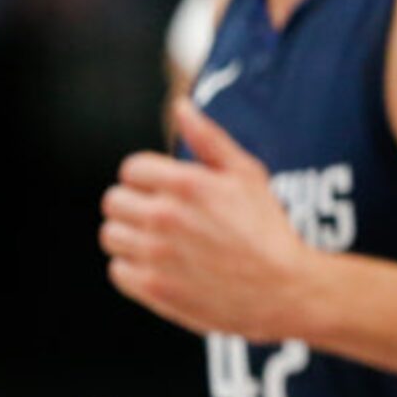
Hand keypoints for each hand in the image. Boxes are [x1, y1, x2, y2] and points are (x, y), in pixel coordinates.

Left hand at [101, 101, 311, 339]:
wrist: (285, 290)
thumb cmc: (269, 229)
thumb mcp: (248, 175)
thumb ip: (209, 139)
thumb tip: (181, 106)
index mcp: (187, 184)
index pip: (131, 169)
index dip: (150, 179)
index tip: (169, 192)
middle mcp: (165, 217)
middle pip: (113, 201)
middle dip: (135, 205)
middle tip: (164, 218)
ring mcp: (156, 255)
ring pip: (111, 235)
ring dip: (131, 236)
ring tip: (162, 243)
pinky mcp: (153, 288)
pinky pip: (117, 270)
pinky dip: (134, 268)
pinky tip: (163, 266)